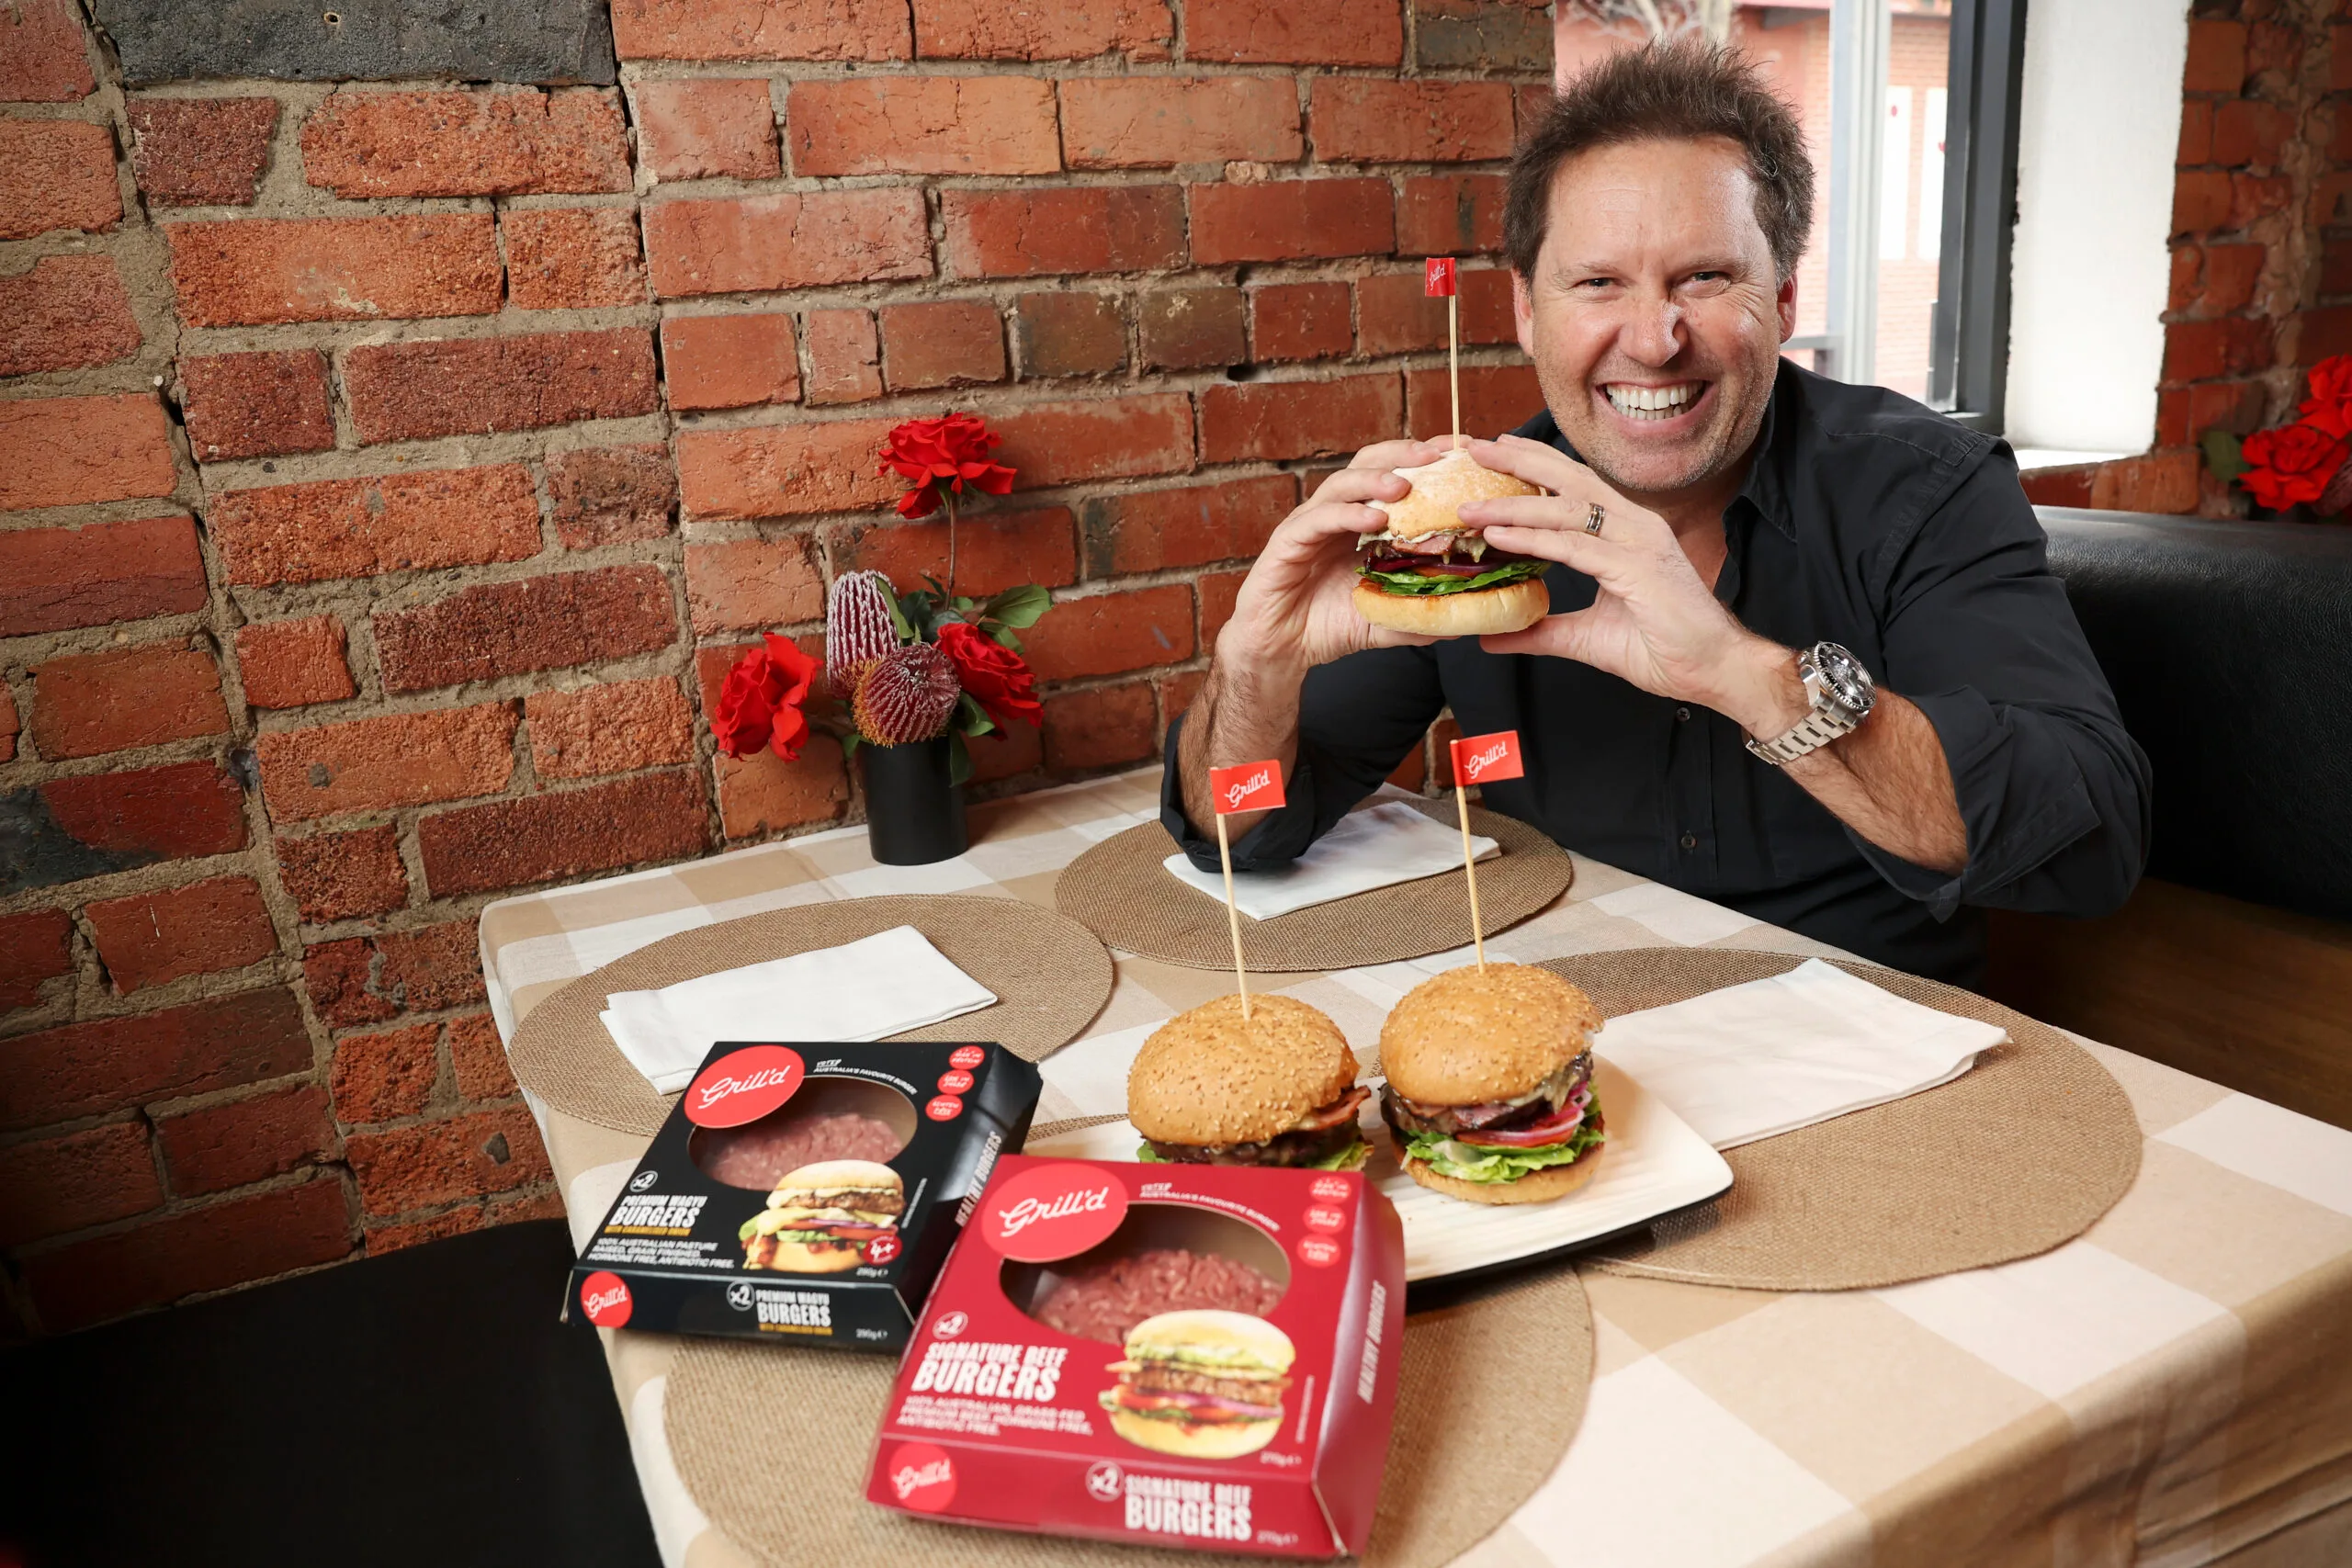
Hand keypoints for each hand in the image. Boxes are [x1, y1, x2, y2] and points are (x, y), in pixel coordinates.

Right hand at [1219, 438, 1451, 678]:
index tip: (1463, 451)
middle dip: (1404, 454)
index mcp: (1362, 522)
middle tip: (1439, 455)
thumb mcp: (1385, 619)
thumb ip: (1418, 613)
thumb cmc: (1328, 626)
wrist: (1281, 649)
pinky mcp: (1288, 541)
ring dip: (1375, 479)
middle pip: (1369, 463)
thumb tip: (1462, 618)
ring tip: (1405, 485)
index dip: (1426, 459)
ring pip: (1342, 483)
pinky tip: (1372, 519)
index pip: (1395, 474)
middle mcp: (1337, 513)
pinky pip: (1318, 519)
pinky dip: (1347, 514)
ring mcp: (1311, 523)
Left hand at [1458, 434, 1806, 734]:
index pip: (1574, 487)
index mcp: (1626, 531)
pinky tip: (1499, 535)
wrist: (1714, 670)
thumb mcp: (1586, 637)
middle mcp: (1634, 525)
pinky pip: (1575, 547)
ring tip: (1470, 504)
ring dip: (1513, 504)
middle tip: (1473, 447)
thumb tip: (1493, 635)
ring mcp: (1639, 543)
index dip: (1534, 467)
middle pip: (1569, 480)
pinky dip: (1533, 539)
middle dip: (1518, 461)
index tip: (1494, 453)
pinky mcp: (1638, 569)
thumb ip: (1541, 632)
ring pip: (1566, 511)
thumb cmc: (1664, 648)